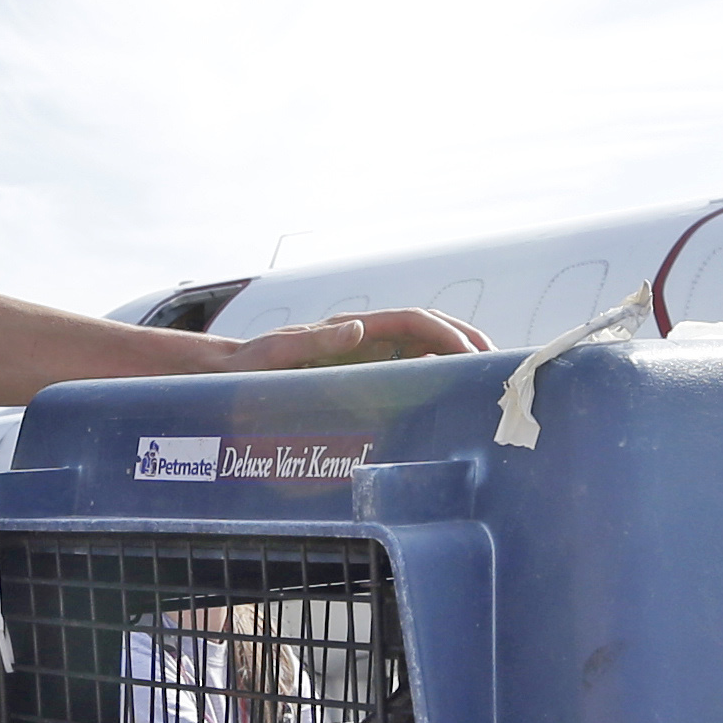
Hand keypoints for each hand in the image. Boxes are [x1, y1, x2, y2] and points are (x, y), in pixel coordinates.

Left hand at [214, 305, 489, 373]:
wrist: (225, 379)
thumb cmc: (247, 367)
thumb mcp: (275, 354)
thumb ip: (314, 341)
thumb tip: (359, 328)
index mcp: (352, 329)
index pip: (414, 322)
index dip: (448, 336)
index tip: (472, 357)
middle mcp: (365, 338)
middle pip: (429, 331)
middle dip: (466, 342)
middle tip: (497, 367)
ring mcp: (366, 357)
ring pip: (424, 350)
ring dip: (457, 360)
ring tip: (486, 383)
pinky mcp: (362, 376)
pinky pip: (408, 373)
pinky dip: (436, 380)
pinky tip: (453, 400)